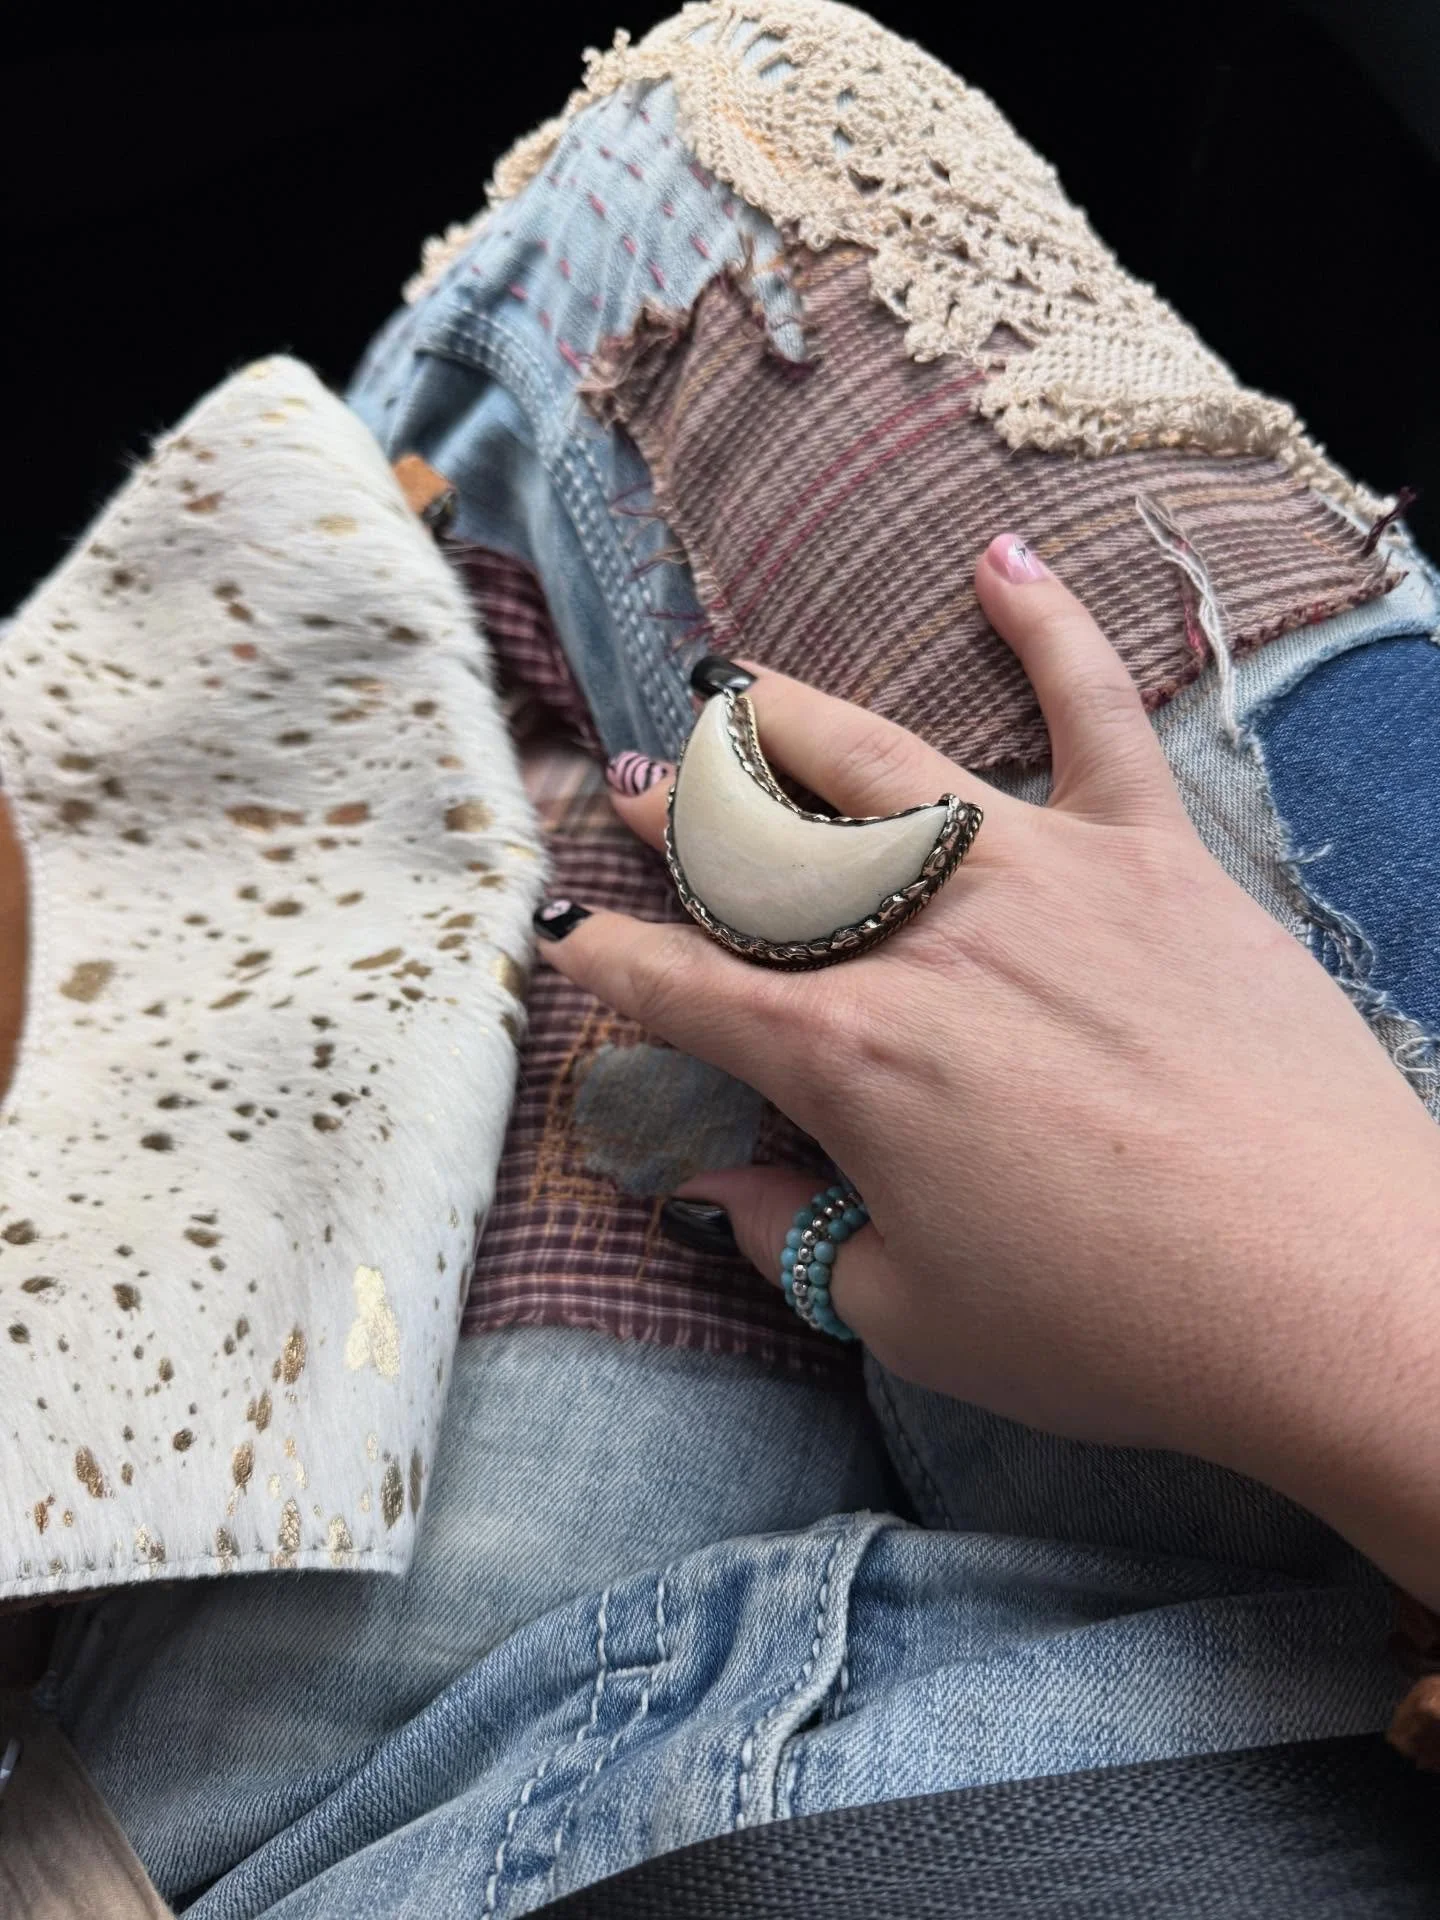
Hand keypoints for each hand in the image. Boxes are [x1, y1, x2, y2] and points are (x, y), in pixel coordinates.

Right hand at [536, 535, 1439, 1599]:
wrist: (1329, 1289)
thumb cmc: (1118, 1326)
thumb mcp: (914, 1314)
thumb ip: (795, 1238)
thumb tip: (717, 1194)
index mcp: (848, 1056)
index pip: (684, 990)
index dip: (607, 963)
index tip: (564, 936)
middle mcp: (923, 938)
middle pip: (762, 850)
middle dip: (679, 815)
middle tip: (634, 788)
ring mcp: (1038, 876)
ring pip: (881, 761)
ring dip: (786, 715)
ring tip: (730, 682)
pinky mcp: (1152, 858)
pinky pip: (1095, 717)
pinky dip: (1050, 630)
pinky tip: (1001, 561)